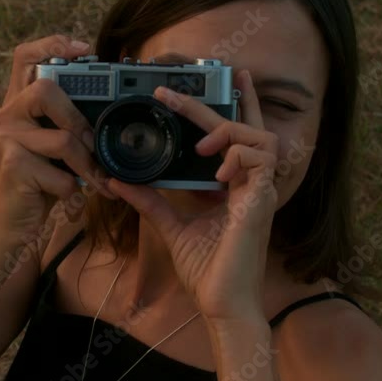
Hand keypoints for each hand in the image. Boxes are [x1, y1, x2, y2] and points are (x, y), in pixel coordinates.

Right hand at [0, 35, 114, 240]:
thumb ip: (65, 125)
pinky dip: (73, 192)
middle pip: (47, 90)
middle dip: (79, 120)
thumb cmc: (37, 184)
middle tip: (92, 146)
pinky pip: (61, 174)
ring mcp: (5, 139)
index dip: (53, 44)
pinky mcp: (12, 165)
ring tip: (97, 182)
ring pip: (63, 139)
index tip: (84, 49)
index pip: (24, 57)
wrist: (9, 226)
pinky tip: (69, 201)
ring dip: (87, 167)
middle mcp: (5, 115)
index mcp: (16, 105)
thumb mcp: (50, 148)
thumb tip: (108, 111)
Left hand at [107, 70, 278, 320]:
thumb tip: (119, 180)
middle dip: (214, 105)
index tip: (230, 77)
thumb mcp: (170, 225)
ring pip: (260, 137)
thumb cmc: (205, 270)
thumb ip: (150, 200)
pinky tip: (218, 175)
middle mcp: (252, 183)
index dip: (239, 104)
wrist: (221, 304)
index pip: (241, 135)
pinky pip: (260, 160)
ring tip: (202, 148)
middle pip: (245, 127)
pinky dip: (236, 157)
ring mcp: (261, 191)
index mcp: (235, 185)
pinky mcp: (262, 202)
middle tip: (174, 95)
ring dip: (228, 132)